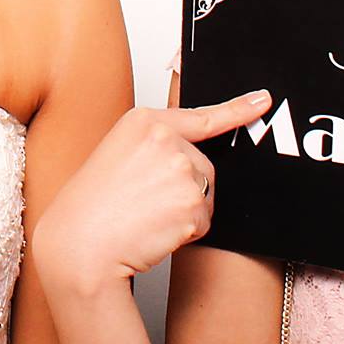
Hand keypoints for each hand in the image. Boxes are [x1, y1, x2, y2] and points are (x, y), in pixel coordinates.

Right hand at [32, 90, 272, 303]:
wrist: (80, 243)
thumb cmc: (92, 205)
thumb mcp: (118, 156)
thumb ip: (154, 146)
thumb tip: (190, 156)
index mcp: (142, 120)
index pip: (200, 115)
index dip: (239, 108)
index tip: (263, 100)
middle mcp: (165, 137)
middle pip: (203, 165)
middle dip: (186, 188)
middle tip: (145, 203)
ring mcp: (181, 168)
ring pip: (204, 194)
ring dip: (184, 211)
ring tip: (146, 215)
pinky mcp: (193, 202)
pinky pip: (203, 220)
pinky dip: (185, 232)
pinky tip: (156, 230)